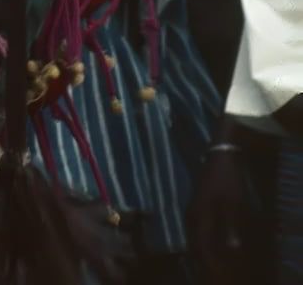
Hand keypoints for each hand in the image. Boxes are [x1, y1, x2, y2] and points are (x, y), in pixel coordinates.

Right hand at [188, 141, 246, 281]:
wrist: (220, 153)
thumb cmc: (227, 179)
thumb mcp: (232, 203)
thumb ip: (229, 227)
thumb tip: (231, 249)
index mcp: (199, 214)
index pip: (200, 245)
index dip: (208, 261)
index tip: (217, 272)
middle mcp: (192, 212)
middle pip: (195, 241)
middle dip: (204, 256)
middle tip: (215, 268)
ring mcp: (194, 205)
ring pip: (196, 233)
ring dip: (203, 247)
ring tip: (213, 257)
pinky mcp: (198, 201)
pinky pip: (199, 226)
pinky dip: (204, 236)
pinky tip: (212, 238)